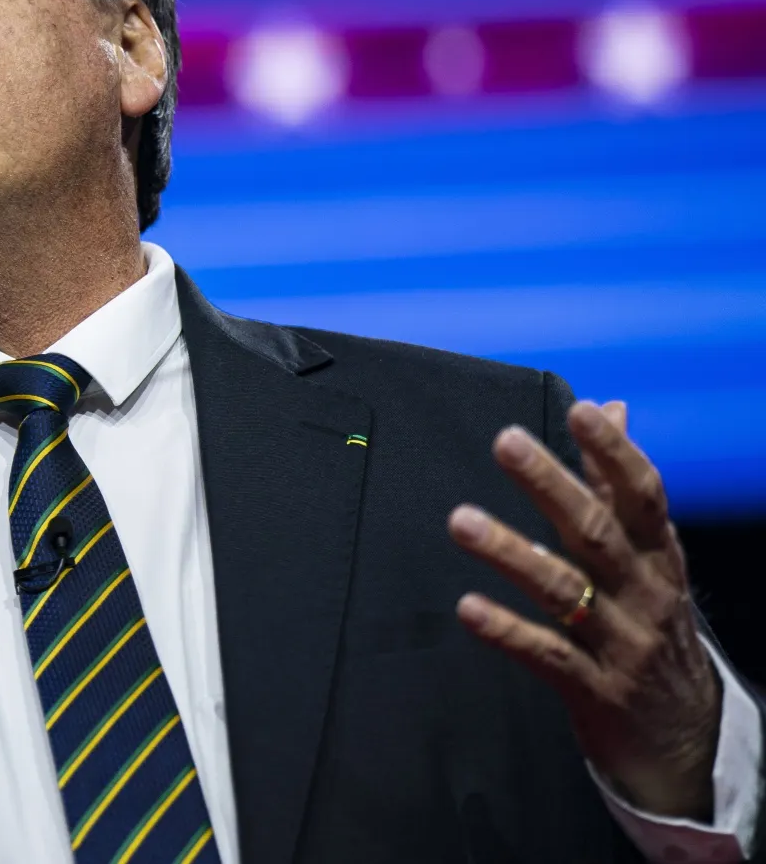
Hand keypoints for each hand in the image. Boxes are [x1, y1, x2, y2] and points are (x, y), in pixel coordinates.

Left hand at [448, 400, 722, 820]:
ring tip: (462, 520)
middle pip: (598, 534)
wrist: (688, 742)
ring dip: (512, 553)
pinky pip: (547, 655)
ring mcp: (621, 645)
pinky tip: (468, 607)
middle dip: (553, 487)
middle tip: (507, 442)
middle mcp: (645, 597)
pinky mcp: (594, 691)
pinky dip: (507, 630)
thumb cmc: (654, 628)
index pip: (644, 498)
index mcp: (659, 559)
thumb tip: (610, 407)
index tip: (582, 411)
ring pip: (565, 592)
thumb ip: (619, 484)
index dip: (615, 453)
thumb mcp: (650, 558)